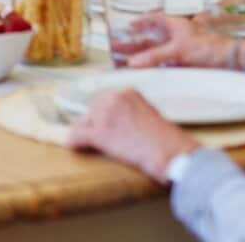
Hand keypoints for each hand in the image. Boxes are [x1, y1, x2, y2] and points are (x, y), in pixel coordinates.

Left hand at [67, 89, 198, 183]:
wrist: (169, 152)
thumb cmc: (165, 138)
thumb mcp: (148, 112)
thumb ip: (129, 110)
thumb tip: (115, 120)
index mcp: (127, 92)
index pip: (104, 98)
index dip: (103, 113)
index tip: (105, 122)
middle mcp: (113, 98)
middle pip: (91, 109)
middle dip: (95, 122)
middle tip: (105, 136)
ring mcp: (104, 115)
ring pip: (83, 122)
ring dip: (88, 133)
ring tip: (99, 145)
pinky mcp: (99, 133)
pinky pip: (77, 136)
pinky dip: (75, 142)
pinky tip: (75, 146)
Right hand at [122, 14, 238, 68]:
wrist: (232, 62)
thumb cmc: (210, 47)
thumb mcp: (179, 49)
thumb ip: (155, 56)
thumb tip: (133, 63)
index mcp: (175, 25)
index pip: (154, 19)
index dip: (140, 21)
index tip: (128, 26)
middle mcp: (175, 37)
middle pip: (150, 38)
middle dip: (133, 43)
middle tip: (115, 48)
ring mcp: (179, 51)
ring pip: (155, 53)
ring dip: (140, 57)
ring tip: (122, 62)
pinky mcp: (182, 64)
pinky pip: (162, 66)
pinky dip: (151, 68)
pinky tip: (142, 73)